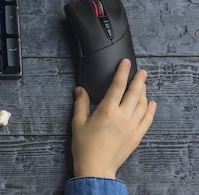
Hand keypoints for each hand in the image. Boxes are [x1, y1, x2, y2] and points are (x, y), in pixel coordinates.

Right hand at [71, 58, 156, 178]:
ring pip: (143, 104)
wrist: (96, 166)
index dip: (122, 72)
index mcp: (107, 110)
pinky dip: (151, 110)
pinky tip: (152, 103)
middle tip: (142, 71)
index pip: (117, 86)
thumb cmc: (85, 145)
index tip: (126, 63)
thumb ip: (81, 103)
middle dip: (139, 80)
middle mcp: (123, 116)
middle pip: (135, 93)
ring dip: (144, 92)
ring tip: (144, 85)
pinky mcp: (137, 136)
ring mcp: (132, 126)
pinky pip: (148, 119)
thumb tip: (80, 89)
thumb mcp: (78, 122)